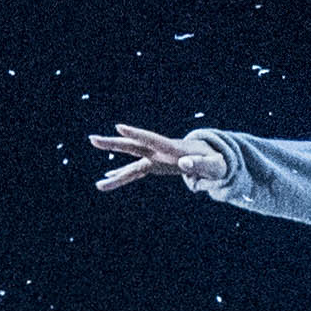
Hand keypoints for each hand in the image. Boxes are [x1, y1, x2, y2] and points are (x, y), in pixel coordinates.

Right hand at [91, 124, 232, 196]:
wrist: (215, 159)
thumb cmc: (218, 163)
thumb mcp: (215, 166)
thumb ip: (201, 164)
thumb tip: (183, 164)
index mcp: (174, 149)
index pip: (152, 139)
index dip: (136, 132)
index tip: (118, 126)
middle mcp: (161, 152)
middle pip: (134, 146)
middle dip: (113, 143)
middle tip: (92, 139)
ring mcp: (156, 159)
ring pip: (131, 164)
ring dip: (115, 173)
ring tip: (99, 185)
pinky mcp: (156, 166)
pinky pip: (136, 172)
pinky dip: (122, 177)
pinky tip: (108, 180)